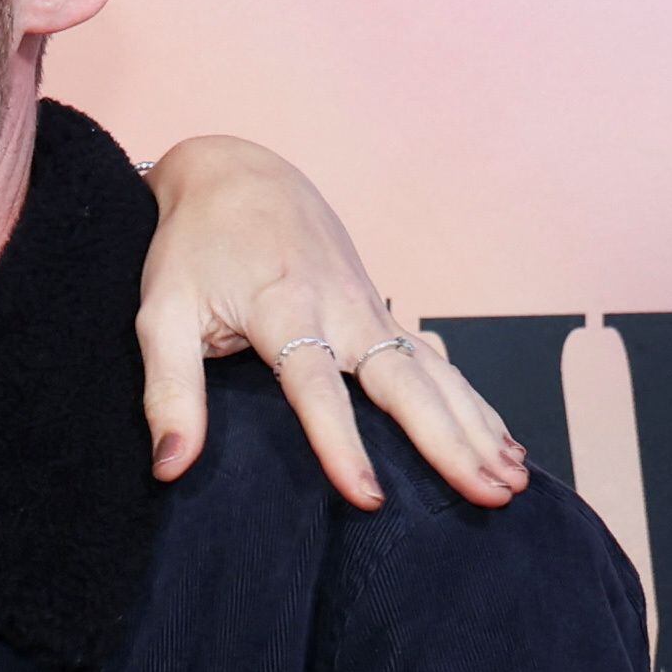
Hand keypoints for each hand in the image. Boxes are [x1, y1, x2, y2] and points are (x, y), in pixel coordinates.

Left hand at [135, 136, 530, 511]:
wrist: (236, 173)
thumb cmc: (190, 249)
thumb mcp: (159, 315)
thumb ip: (168, 392)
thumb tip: (169, 470)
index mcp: (284, 308)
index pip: (318, 388)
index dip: (342, 444)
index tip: (370, 498)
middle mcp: (341, 308)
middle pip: (405, 383)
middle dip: (450, 443)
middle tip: (489, 496)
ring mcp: (370, 309)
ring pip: (435, 374)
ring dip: (477, 428)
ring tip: (512, 483)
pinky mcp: (380, 313)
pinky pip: (436, 364)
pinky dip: (471, 404)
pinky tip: (502, 443)